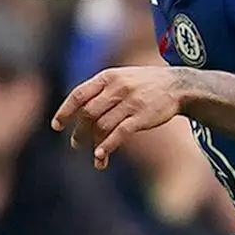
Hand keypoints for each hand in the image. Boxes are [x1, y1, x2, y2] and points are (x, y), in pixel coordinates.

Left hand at [53, 64, 190, 167]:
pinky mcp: (141, 117)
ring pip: (102, 126)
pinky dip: (107, 146)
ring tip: (95, 157)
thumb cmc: (146, 84)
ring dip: (94, 144)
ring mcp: (129, 102)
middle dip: (79, 132)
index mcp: (108, 77)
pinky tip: (101, 156)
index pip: (78, 95)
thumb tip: (78, 110)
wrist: (178, 85)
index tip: (57, 126)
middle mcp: (117, 88)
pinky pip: (119, 134)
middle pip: (88, 113)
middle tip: (76, 144)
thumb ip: (100, 89)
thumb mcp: (121, 77)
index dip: (65, 111)